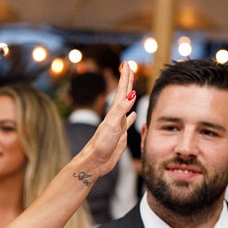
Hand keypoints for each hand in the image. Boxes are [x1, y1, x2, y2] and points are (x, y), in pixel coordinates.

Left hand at [77, 63, 137, 180]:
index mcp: (114, 113)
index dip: (125, 78)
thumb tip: (132, 93)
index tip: (127, 64)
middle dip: (127, 82)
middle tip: (129, 69)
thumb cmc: (101, 145)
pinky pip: (127, 123)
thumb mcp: (112, 125)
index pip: (122, 91)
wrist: (94, 162)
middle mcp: (116, 117)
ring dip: (129, 98)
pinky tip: (134, 115)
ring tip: (132, 89)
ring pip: (126, 108)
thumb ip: (122, 109)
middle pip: (123, 96)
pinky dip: (131, 117)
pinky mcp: (120, 136)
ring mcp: (118, 126)